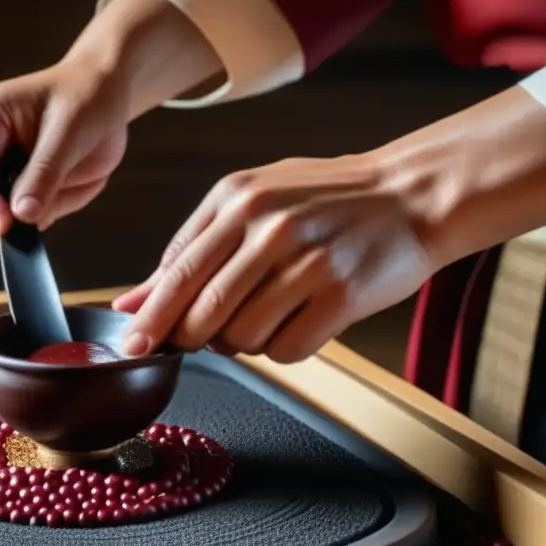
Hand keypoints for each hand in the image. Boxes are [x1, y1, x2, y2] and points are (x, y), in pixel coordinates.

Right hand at [0, 59, 129, 246]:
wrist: (96, 95)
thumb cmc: (85, 102)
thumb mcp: (73, 133)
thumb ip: (45, 174)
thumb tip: (21, 215)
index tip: (10, 230)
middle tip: (43, 216)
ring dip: (11, 218)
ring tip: (51, 195)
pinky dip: (17, 219)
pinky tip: (42, 199)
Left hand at [113, 154, 439, 362]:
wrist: (413, 194)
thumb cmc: (325, 200)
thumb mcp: (252, 201)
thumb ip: (191, 248)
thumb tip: (132, 302)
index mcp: (237, 198)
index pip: (176, 272)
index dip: (151, 317)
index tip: (135, 343)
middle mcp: (268, 226)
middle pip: (201, 312)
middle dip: (192, 337)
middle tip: (205, 337)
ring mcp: (307, 259)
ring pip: (241, 338)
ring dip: (245, 342)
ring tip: (270, 313)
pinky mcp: (341, 293)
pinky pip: (287, 350)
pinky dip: (284, 348)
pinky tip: (300, 320)